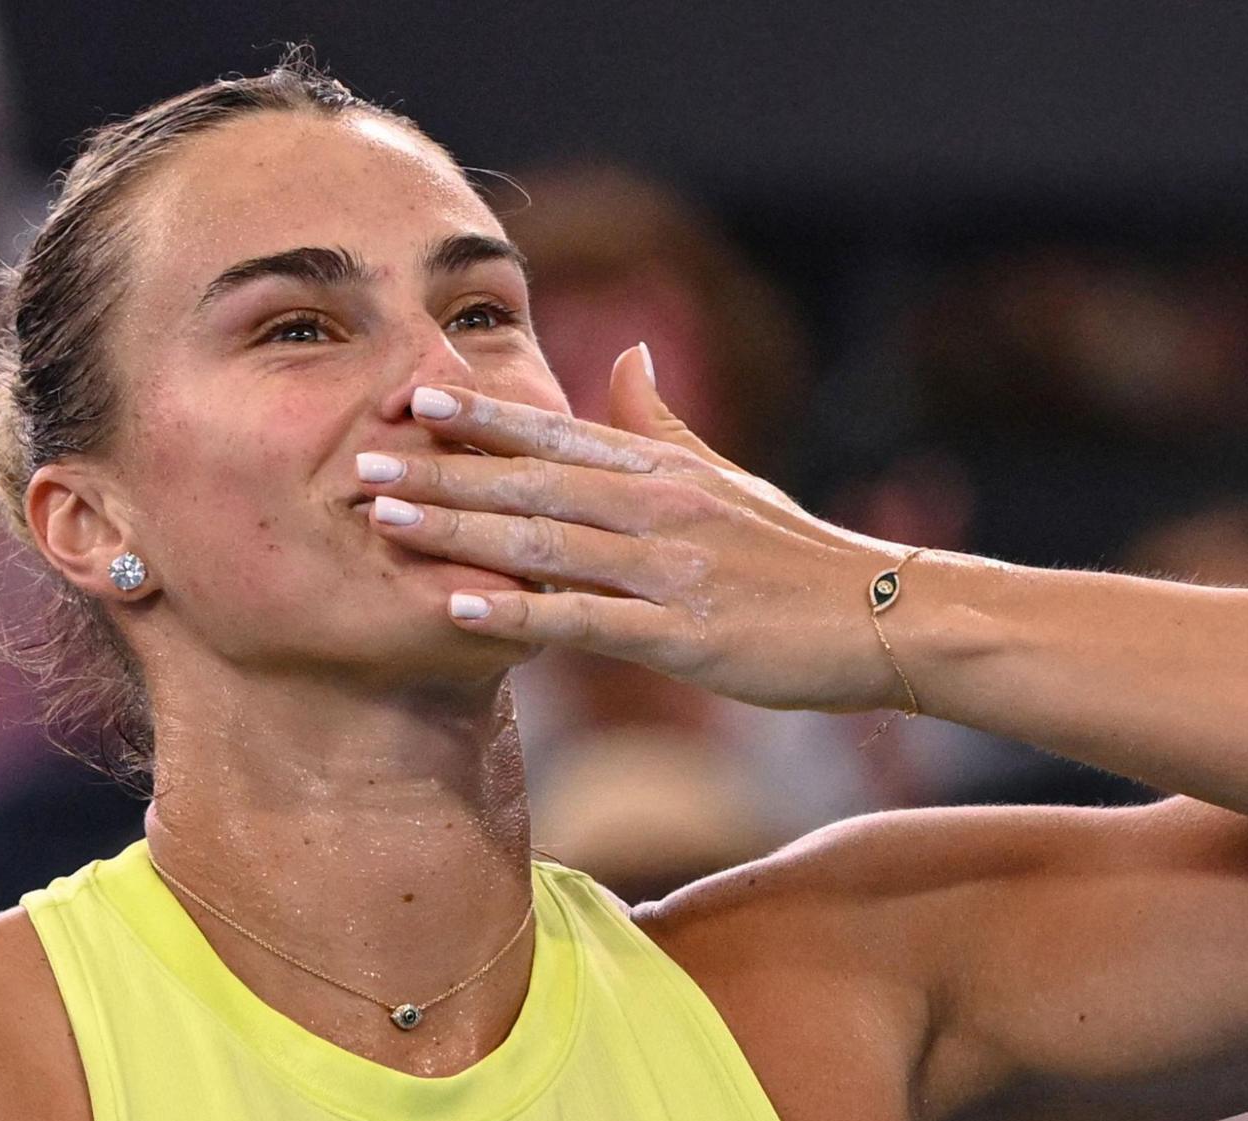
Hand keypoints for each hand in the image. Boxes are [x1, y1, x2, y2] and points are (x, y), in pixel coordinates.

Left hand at [360, 346, 915, 712]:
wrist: (883, 619)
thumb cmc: (797, 555)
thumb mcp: (729, 479)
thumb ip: (665, 423)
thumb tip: (629, 354)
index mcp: (668, 469)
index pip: (560, 432)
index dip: (484, 415)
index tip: (413, 398)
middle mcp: (663, 509)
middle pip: (535, 481)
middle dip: (445, 470)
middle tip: (364, 458)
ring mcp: (673, 573)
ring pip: (548, 543)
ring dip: (462, 530)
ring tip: (386, 519)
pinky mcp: (685, 639)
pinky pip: (587, 623)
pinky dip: (522, 614)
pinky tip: (461, 609)